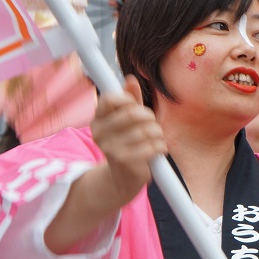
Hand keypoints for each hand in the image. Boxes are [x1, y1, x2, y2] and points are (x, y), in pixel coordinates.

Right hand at [90, 75, 167, 208]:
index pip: (110, 99)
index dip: (129, 100)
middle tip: (152, 124)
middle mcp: (100, 134)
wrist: (122, 178)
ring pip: (148, 130)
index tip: (136, 107)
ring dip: (158, 133)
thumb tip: (131, 79)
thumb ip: (130, 100)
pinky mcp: (127, 162)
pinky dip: (161, 146)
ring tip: (155, 138)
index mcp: (97, 120)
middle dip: (150, 117)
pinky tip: (158, 150)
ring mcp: (112, 149)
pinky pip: (154, 146)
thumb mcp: (125, 121)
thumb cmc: (126, 143)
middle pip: (133, 113)